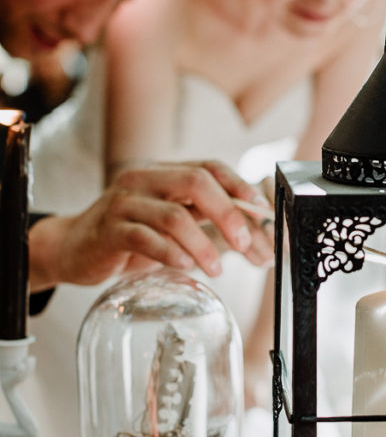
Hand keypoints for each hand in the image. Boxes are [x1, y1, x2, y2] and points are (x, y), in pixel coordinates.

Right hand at [28, 160, 273, 290]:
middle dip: (228, 213)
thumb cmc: (129, 235)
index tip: (262, 210)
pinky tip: (186, 267)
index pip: (208, 167)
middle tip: (246, 244)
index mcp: (163, 172)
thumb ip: (205, 220)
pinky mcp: (108, 231)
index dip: (239, 186)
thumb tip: (254, 234)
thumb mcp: (169, 221)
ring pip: (174, 215)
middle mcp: (144, 180)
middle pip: (196, 183)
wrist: (73, 248)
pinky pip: (145, 239)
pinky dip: (171, 253)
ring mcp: (124, 203)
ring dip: (203, 244)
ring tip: (217, 269)